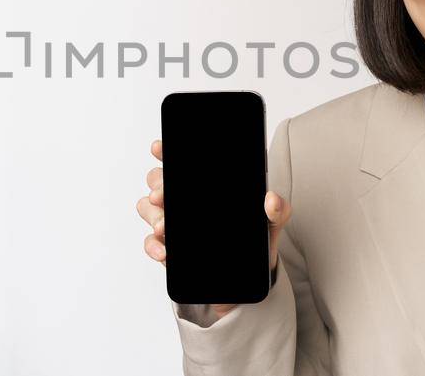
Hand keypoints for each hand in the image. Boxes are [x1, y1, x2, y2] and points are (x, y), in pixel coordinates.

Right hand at [138, 139, 291, 319]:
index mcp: (205, 186)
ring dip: (153, 215)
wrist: (250, 277)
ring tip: (164, 226)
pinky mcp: (169, 248)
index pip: (179, 162)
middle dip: (157, 186)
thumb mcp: (270, 223)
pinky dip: (154, 246)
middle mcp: (183, 200)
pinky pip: (151, 243)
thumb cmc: (256, 240)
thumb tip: (271, 199)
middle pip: (157, 181)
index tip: (159, 148)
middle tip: (163, 195)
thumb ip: (277, 210)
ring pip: (147, 208)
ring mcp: (173, 224)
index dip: (165, 152)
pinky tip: (165, 252)